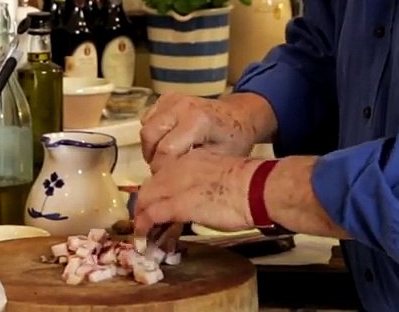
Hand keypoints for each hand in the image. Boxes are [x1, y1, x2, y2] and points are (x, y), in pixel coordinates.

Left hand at [133, 149, 257, 238]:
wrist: (257, 187)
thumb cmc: (251, 185)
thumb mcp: (221, 175)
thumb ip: (205, 183)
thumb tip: (202, 199)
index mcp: (190, 160)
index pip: (162, 176)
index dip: (157, 194)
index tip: (158, 207)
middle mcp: (178, 168)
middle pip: (149, 187)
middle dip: (144, 207)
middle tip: (146, 224)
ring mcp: (175, 185)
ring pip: (145, 200)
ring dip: (141, 219)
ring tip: (143, 235)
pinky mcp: (178, 204)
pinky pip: (151, 216)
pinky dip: (144, 228)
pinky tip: (144, 239)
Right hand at [141, 92, 273, 172]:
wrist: (240, 115)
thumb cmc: (234, 140)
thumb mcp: (219, 159)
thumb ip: (192, 168)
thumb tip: (168, 182)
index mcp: (197, 121)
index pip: (165, 150)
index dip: (161, 170)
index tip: (166, 183)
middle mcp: (182, 105)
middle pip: (149, 135)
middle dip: (153, 157)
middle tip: (164, 172)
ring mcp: (173, 99)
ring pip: (146, 126)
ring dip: (151, 145)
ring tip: (166, 157)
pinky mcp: (167, 97)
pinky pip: (148, 117)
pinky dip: (153, 132)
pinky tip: (167, 141)